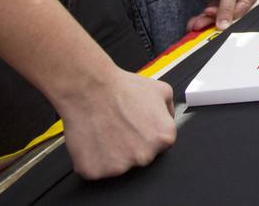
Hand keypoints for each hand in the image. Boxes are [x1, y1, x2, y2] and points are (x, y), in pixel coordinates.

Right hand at [55, 68, 176, 179]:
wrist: (88, 88)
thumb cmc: (120, 88)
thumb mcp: (161, 90)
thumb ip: (169, 110)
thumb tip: (168, 119)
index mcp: (164, 138)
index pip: (158, 145)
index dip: (144, 134)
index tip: (135, 126)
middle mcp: (145, 156)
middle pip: (138, 157)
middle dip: (129, 145)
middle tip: (119, 126)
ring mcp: (120, 167)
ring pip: (117, 166)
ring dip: (110, 154)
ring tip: (105, 130)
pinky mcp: (96, 171)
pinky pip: (95, 170)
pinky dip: (92, 159)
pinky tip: (93, 139)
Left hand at [186, 0, 256, 32]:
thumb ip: (226, 9)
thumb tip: (224, 26)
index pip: (239, 15)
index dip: (225, 17)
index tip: (211, 12)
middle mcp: (239, 3)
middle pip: (226, 20)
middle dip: (212, 22)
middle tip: (200, 23)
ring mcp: (225, 6)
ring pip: (216, 20)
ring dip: (204, 23)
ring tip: (195, 24)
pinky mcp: (215, 7)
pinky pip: (208, 18)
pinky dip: (201, 21)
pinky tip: (193, 23)